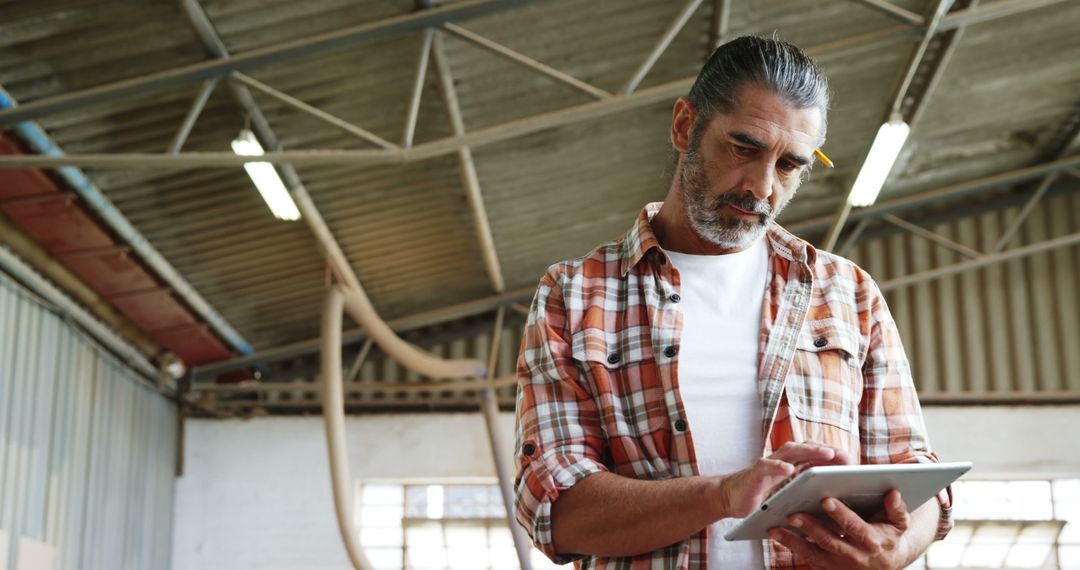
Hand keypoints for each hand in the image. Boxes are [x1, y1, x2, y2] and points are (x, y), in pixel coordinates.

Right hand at [719, 442, 851, 517]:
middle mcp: (783, 460)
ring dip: (810, 451)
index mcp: (794, 466)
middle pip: (809, 449)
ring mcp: (770, 464)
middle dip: (828, 451)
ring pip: (792, 451)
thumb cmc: (764, 500)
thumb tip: (836, 515)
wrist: (732, 499)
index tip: (854, 464)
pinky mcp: (755, 473)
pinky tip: (788, 469)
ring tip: (827, 454)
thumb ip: (808, 501)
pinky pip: (767, 466)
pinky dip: (778, 466)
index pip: (817, 457)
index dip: (835, 458)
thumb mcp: (791, 500)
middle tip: (846, 457)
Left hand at [769, 489, 914, 569]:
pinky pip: (807, 558)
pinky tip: (776, 533)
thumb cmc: (890, 534)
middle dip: (811, 527)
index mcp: (872, 541)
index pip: (854, 527)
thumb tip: (893, 492)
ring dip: (793, 541)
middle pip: (830, 540)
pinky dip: (791, 546)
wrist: (887, 562)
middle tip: (792, 513)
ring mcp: (840, 564)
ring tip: (775, 527)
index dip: (841, 514)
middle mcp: (855, 555)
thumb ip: (897, 508)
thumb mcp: (900, 522)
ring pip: (814, 553)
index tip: (826, 500)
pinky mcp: (828, 568)